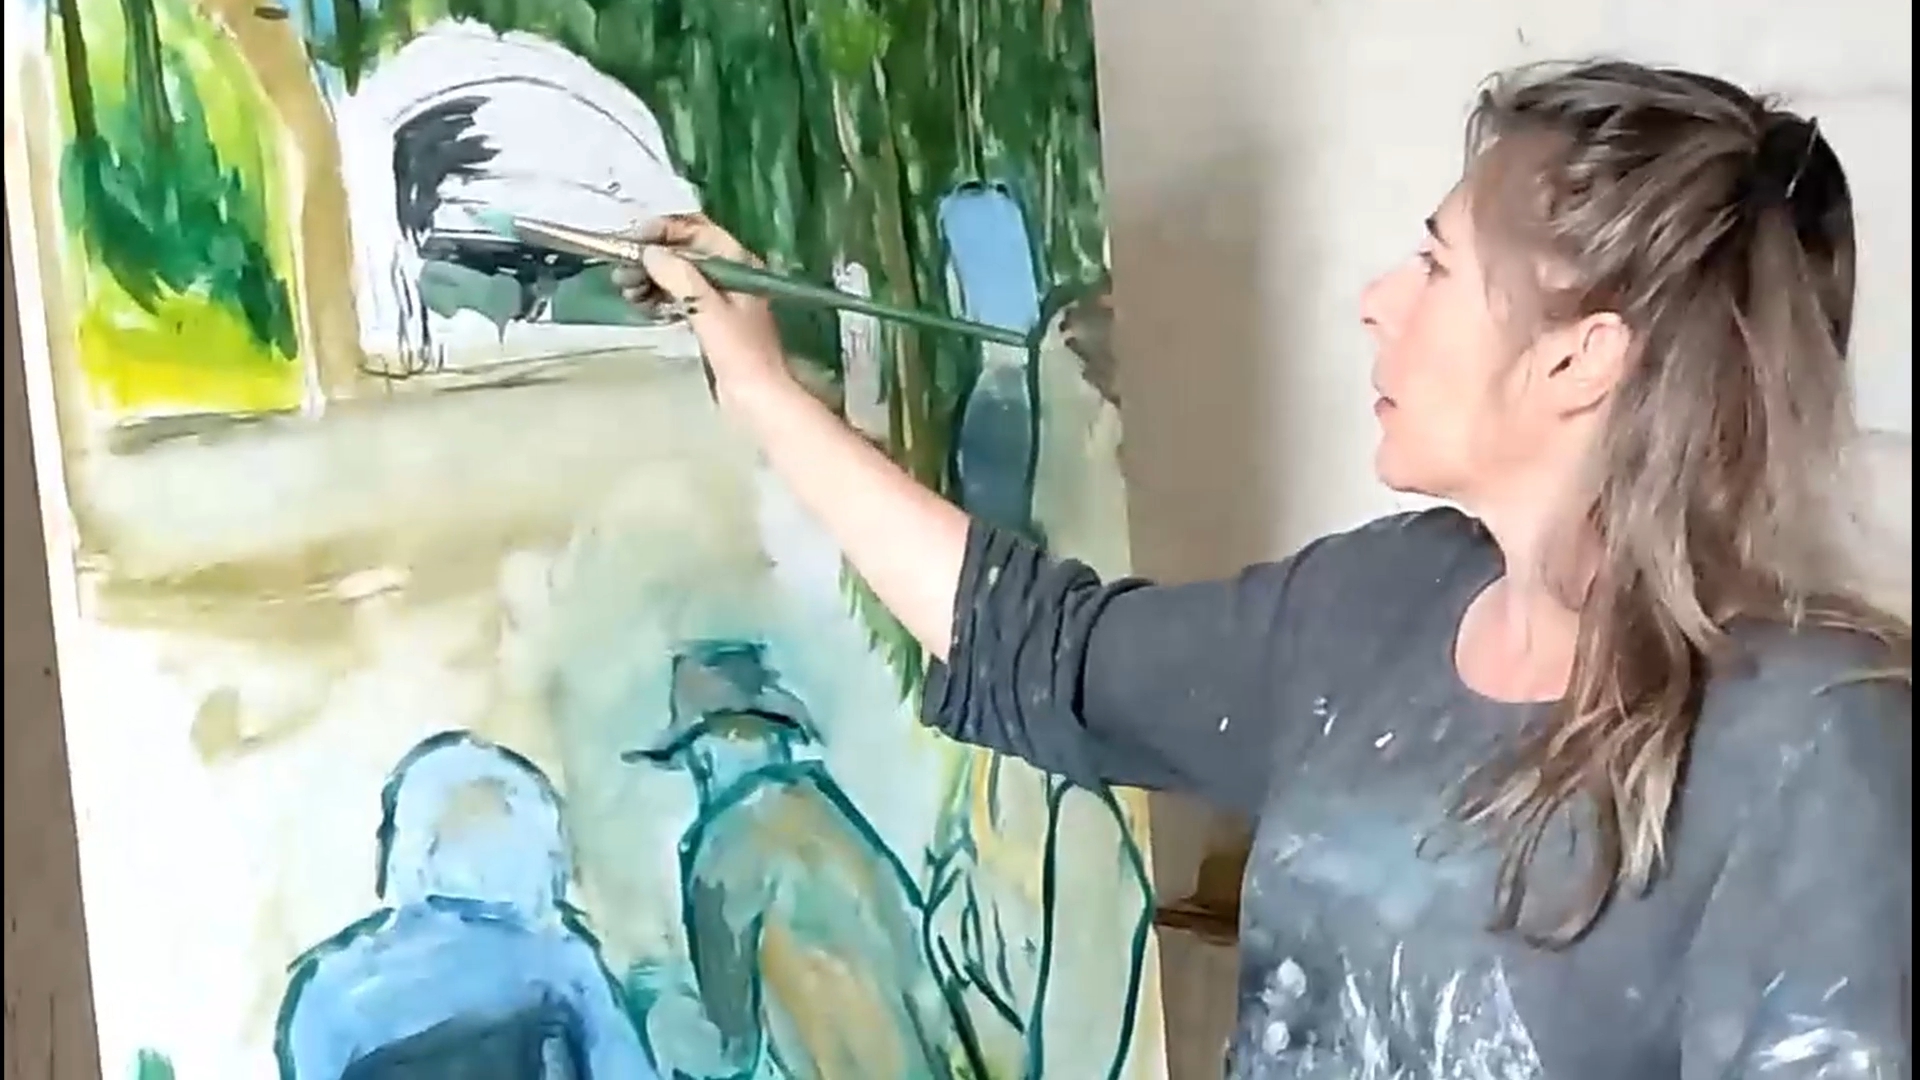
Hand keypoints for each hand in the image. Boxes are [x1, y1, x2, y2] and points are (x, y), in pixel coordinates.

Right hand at [613, 214, 790, 397]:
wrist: (758, 397)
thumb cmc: (740, 352)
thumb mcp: (707, 309)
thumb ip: (679, 276)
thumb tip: (650, 252)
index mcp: (738, 263)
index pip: (698, 231)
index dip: (665, 231)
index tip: (633, 240)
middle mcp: (729, 274)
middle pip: (684, 253)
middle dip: (652, 258)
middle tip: (622, 272)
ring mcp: (719, 298)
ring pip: (678, 277)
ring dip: (650, 279)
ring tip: (626, 291)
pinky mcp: (709, 321)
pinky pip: (678, 299)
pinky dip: (658, 298)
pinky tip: (640, 305)